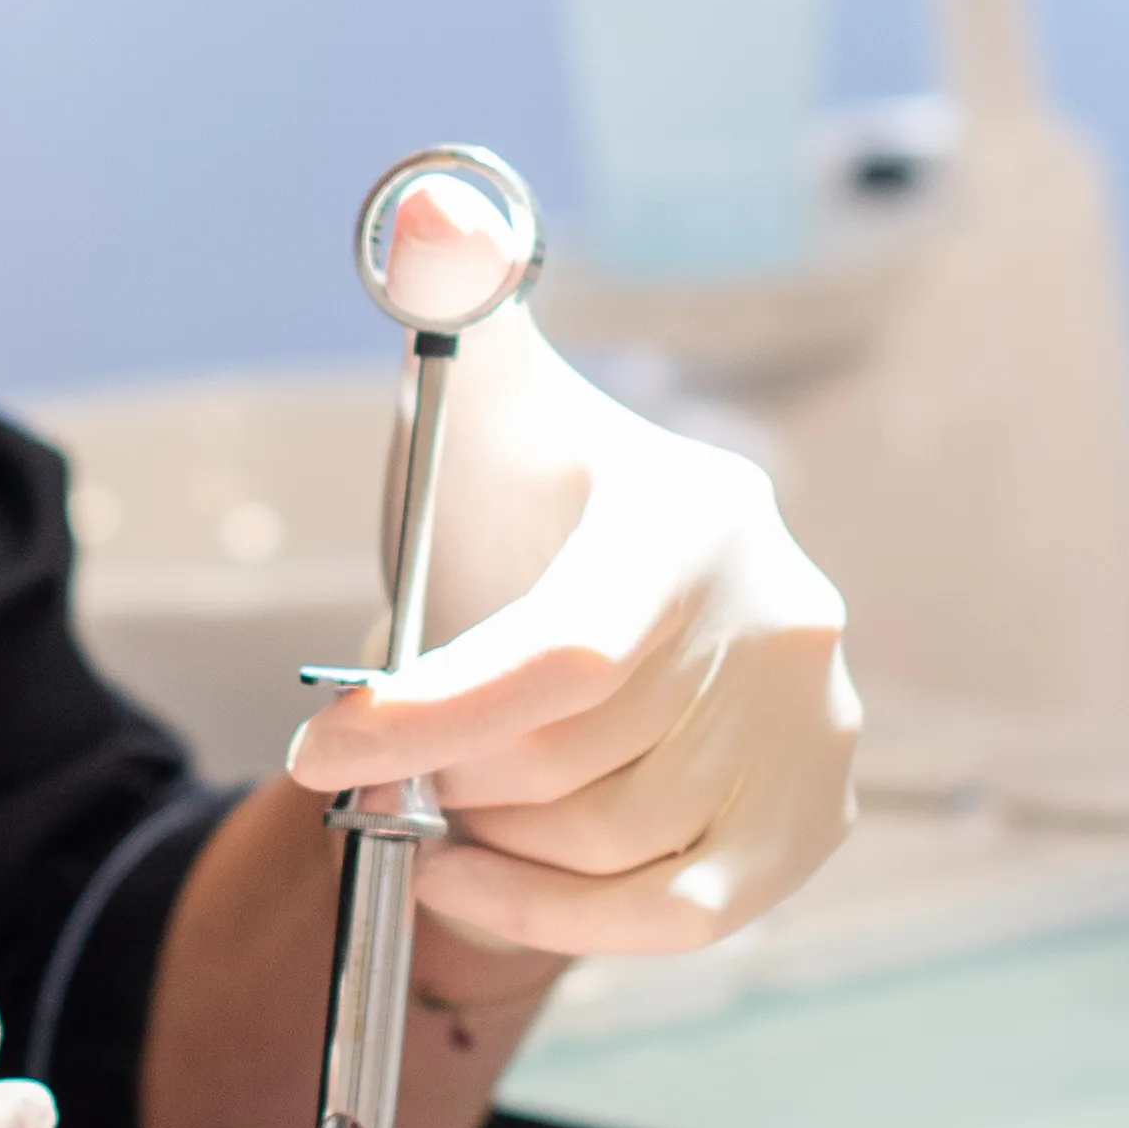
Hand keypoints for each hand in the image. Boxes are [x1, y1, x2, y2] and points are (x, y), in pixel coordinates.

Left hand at [288, 310, 857, 959]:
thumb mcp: (479, 393)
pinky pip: (675, 918)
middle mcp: (784, 621)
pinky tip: (470, 877)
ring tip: (442, 792)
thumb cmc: (518, 495)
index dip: (428, 713)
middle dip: (448, 771)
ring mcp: (814, 732)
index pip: (562, 652)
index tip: (314, 749)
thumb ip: (450, 283)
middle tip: (388, 757)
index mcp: (695, 517)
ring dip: (492, 838)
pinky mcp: (810, 826)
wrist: (603, 595)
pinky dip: (555, 918)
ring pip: (610, 844)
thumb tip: (430, 209)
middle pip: (571, 761)